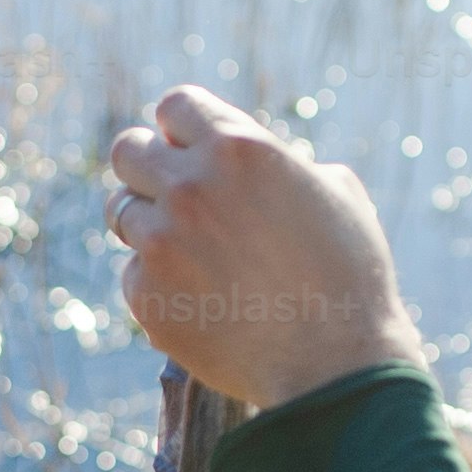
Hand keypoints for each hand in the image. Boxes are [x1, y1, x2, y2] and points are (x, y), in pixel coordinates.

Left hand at [102, 85, 415, 408]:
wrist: (335, 364)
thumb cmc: (350, 277)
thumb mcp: (336, 192)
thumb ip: (283, 163)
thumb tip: (258, 164)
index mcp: (238, 147)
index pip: (175, 106)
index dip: (183, 129)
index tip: (189, 149)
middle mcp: (189, 186)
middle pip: (128, 151)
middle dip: (147, 168)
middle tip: (170, 194)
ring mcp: (160, 242)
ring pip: (121, 212)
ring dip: (149, 224)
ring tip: (190, 251)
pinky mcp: (146, 295)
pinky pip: (133, 273)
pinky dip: (159, 283)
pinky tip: (202, 301)